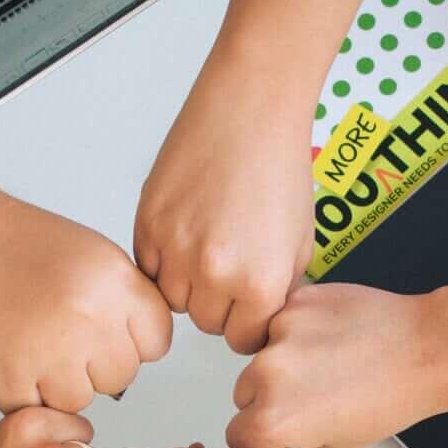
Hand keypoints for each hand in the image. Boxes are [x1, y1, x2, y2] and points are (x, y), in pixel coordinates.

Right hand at [0, 188, 171, 412]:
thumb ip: (123, 301)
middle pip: (121, 376)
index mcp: (114, 282)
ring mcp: (48, 351)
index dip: (132, 340)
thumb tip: (141, 349)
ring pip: (80, 400)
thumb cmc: (15, 243)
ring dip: (57, 383)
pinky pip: (35, 409)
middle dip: (95, 365)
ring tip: (31, 344)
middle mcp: (87, 317)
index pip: (157, 341)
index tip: (108, 332)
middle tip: (61, 337)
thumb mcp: (92, 255)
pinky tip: (9, 354)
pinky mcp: (9, 377)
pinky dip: (21, 391)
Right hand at [134, 58, 312, 353]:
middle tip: (228, 266)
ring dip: (187, 283)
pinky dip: (163, 259)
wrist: (251, 108)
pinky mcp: (147, 224)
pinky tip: (186, 230)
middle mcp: (215, 272)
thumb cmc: (279, 163)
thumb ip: (279, 289)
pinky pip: (148, 268)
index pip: (243, 338)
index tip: (247, 305)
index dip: (247, 321)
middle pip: (205, 323)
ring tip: (206, 245)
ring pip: (173, 300)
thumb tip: (260, 319)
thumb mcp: (300, 241)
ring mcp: (176, 249)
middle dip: (218, 303)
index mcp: (260, 282)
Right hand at [228, 283, 447, 447]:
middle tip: (312, 392)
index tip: (277, 428)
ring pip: (260, 353)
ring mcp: (280, 333)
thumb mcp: (334, 446)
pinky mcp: (295, 303)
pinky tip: (331, 337)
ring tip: (328, 362)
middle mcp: (268, 374)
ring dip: (282, 359)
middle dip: (268, 395)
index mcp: (274, 419)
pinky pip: (281, 322)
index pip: (237, 434)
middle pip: (243, 392)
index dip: (259, 435)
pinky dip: (299, 330)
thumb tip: (272, 426)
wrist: (425, 349)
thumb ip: (290, 438)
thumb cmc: (391, 398)